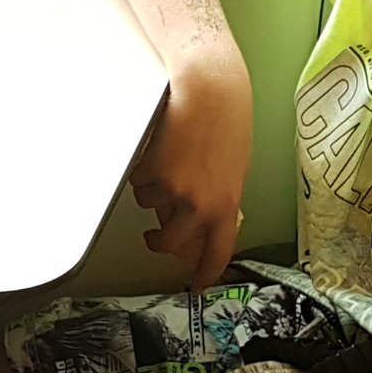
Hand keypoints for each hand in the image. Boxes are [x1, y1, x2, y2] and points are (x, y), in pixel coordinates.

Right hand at [130, 74, 250, 289]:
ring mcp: (171, 190)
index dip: (204, 274)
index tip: (196, 284)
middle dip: (158, 240)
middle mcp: (198, 204)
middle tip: (153, 236)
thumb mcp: (233, 167)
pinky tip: (160, 145)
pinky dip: (143, 168)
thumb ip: (218, 197)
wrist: (209, 88)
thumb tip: (202, 219)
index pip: (216, 253)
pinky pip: (138, 180)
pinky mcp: (149, 172)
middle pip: (169, 241)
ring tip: (169, 158)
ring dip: (153, 189)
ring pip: (149, 204)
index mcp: (226, 205)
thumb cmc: (226, 119)